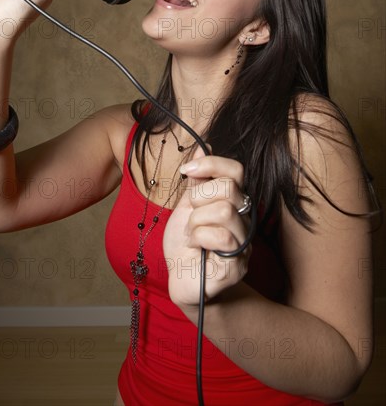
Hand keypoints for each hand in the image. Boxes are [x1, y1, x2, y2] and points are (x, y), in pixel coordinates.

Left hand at [163, 148, 251, 310]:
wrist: (182, 280)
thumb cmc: (186, 244)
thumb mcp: (186, 207)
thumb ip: (196, 181)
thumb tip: (202, 147)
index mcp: (232, 201)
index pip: (236, 170)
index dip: (212, 163)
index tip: (186, 170)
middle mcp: (243, 218)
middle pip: (228, 188)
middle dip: (199, 199)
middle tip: (190, 216)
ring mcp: (243, 241)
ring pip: (223, 211)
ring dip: (196, 223)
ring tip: (192, 236)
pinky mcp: (238, 264)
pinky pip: (220, 237)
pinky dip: (199, 240)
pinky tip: (197, 249)